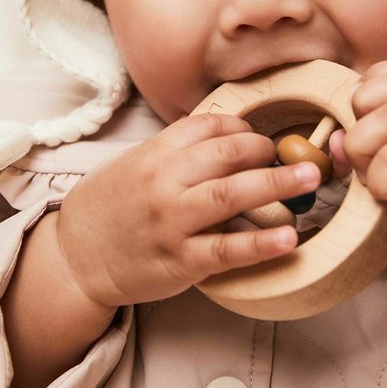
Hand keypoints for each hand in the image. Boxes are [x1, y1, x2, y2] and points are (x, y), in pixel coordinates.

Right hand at [55, 113, 318, 307]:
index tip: (262, 139)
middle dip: (268, 151)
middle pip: (227, 155)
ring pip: (232, 195)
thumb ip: (178, 148)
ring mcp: (172, 222)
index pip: (210, 126)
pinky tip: (289, 239)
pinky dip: (261, 244)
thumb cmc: (111, 206)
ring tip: (311, 179)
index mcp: (155, 152)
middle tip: (299, 157)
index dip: (245, 129)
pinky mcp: (180, 261)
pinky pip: (227, 250)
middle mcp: (164, 182)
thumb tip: (228, 131)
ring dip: (277, 184)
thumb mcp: (136, 163)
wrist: (76, 256)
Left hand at [338, 61, 386, 277]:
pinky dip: (380, 184)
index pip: (386, 72)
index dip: (362, 100)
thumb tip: (333, 136)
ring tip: (383, 180)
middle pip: (375, 94)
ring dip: (365, 159)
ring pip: (382, 123)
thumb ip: (362, 137)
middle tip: (368, 160)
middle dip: (356, 129)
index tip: (367, 131)